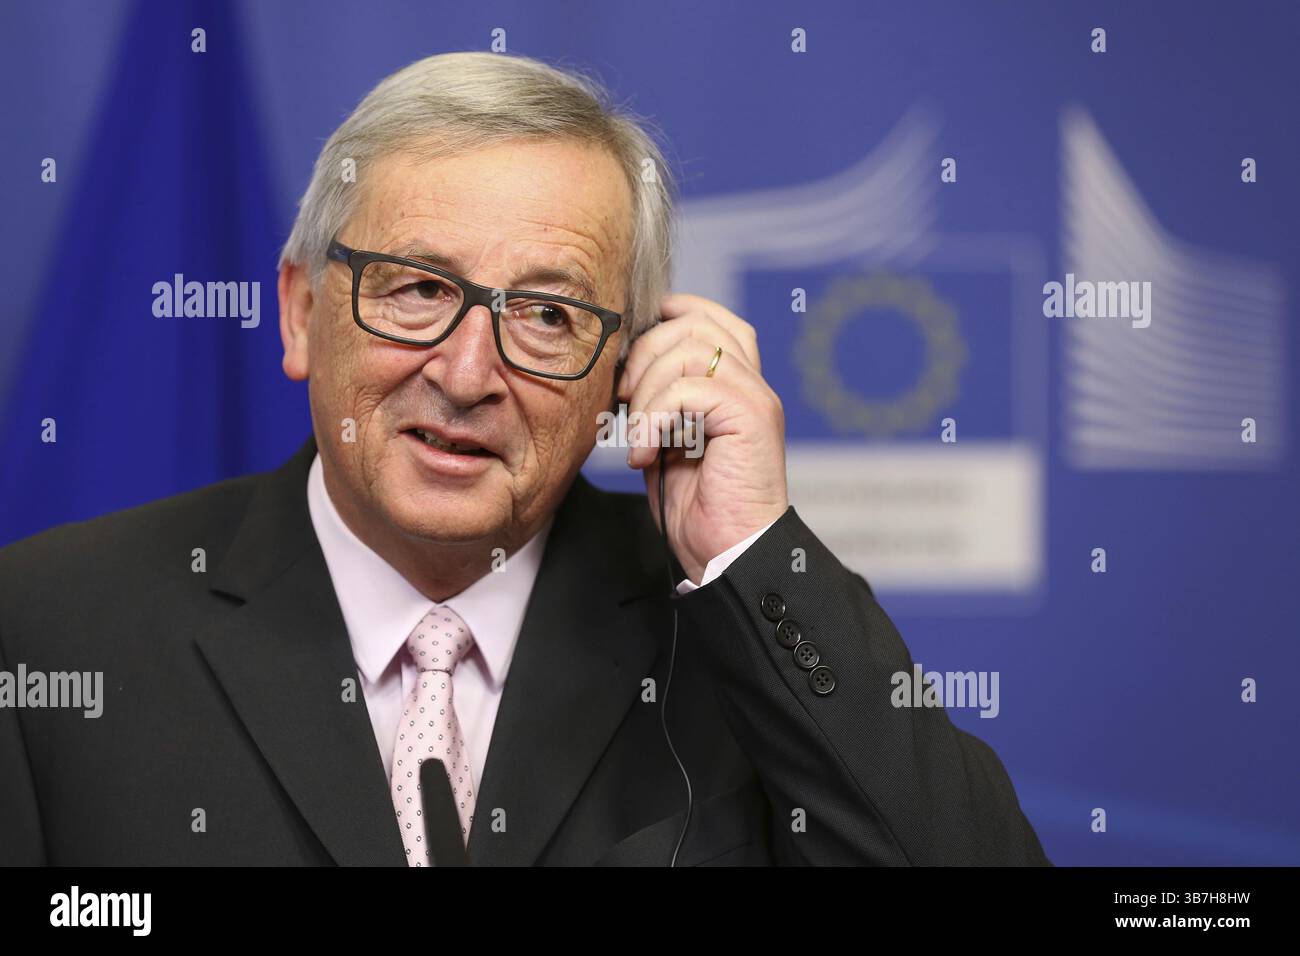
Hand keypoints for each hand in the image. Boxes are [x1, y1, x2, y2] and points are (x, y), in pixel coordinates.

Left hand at [617, 293, 788, 583]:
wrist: (728, 553)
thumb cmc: (698, 505)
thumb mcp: (666, 439)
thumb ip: (657, 398)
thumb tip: (621, 365)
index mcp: (735, 381)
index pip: (705, 315)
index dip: (663, 321)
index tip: (628, 357)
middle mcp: (751, 381)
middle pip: (692, 324)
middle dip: (643, 356)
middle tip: (622, 401)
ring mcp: (755, 396)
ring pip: (687, 351)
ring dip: (645, 393)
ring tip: (636, 435)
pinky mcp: (751, 416)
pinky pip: (689, 389)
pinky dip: (653, 420)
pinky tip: (644, 454)